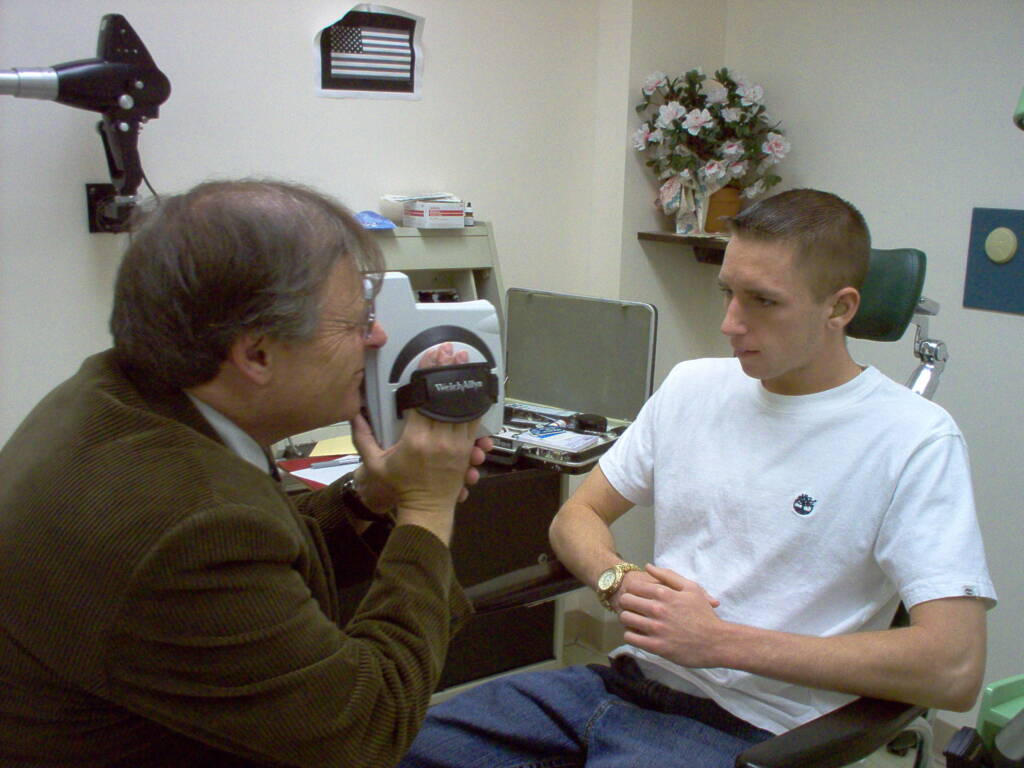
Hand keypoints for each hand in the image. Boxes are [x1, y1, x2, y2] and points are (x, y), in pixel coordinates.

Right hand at [349, 342, 492, 511]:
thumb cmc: (400, 487)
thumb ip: (363, 437)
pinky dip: (475, 404)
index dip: (427, 377)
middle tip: (453, 350)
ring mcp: (456, 446)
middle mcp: (438, 441)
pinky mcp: (467, 451)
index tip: (430, 358)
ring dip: (466, 383)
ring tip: (468, 362)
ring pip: (465, 408)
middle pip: (446, 400)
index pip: (423, 401)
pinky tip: (476, 387)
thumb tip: (353, 414)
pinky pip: (474, 422)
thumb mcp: (374, 464)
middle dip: (449, 372)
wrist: (426, 510)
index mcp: (414, 440)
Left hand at [616, 563, 724, 667]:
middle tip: (634, 609)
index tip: (637, 597)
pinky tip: (639, 635)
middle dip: (627, 604)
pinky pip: (630, 637)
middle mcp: (658, 609)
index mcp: (665, 594)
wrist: (716, 642)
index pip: (633, 587)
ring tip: (636, 622)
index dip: (633, 591)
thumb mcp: (691, 588)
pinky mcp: (656, 647)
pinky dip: (631, 635)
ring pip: (625, 619)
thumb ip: (668, 575)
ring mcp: (656, 629)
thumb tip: (647, 566)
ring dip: (627, 619)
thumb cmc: (704, 614)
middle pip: (626, 601)